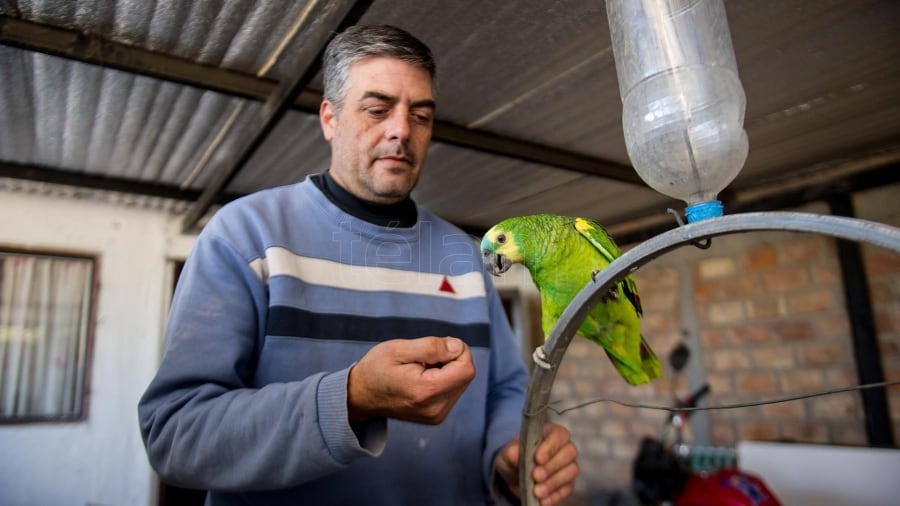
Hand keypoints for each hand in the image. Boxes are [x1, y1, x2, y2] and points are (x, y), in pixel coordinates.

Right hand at [347, 336, 475, 423]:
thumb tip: (458, 347)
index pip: (466, 368)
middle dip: (450, 359)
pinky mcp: (437, 417)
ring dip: (446, 369)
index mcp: (427, 391)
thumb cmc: (377, 369)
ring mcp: (437, 416)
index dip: (456, 350)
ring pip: (461, 382)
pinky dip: (443, 379)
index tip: (435, 347)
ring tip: (420, 369)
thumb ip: (432, 346)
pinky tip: (422, 379)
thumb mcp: (398, 349)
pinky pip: (453, 391)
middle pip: (465, 375)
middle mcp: (436, 408)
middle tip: (423, 358)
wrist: (361, 396)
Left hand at [495, 423, 577, 505]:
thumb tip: (514, 455)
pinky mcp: (567, 484)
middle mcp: (564, 448)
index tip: (538, 458)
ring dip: (554, 483)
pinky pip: (567, 490)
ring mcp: (568, 466)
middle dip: (552, 466)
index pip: (559, 435)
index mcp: (550, 434)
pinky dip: (555, 496)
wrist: (514, 477)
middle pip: (569, 452)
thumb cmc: (514, 458)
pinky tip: (543, 501)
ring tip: (537, 491)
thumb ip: (511, 452)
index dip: (551, 446)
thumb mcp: (507, 454)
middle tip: (536, 476)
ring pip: (571, 471)